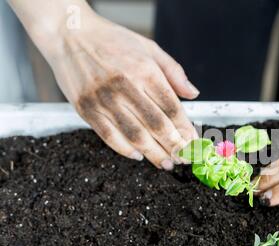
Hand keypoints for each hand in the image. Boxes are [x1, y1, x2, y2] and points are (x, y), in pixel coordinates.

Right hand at [9, 0, 198, 169]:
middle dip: (174, 146)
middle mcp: (125, 86)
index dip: (185, 129)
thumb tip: (193, 94)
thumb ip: (174, 72)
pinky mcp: (87, 109)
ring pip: (135, 135)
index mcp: (144, 70)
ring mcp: (104, 99)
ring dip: (154, 154)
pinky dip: (125, 150)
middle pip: (156, 125)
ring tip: (166, 163)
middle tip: (183, 159)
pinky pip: (109, 136)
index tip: (193, 142)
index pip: (171, 107)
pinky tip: (138, 155)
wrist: (70, 34)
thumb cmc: (112, 40)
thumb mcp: (149, 47)